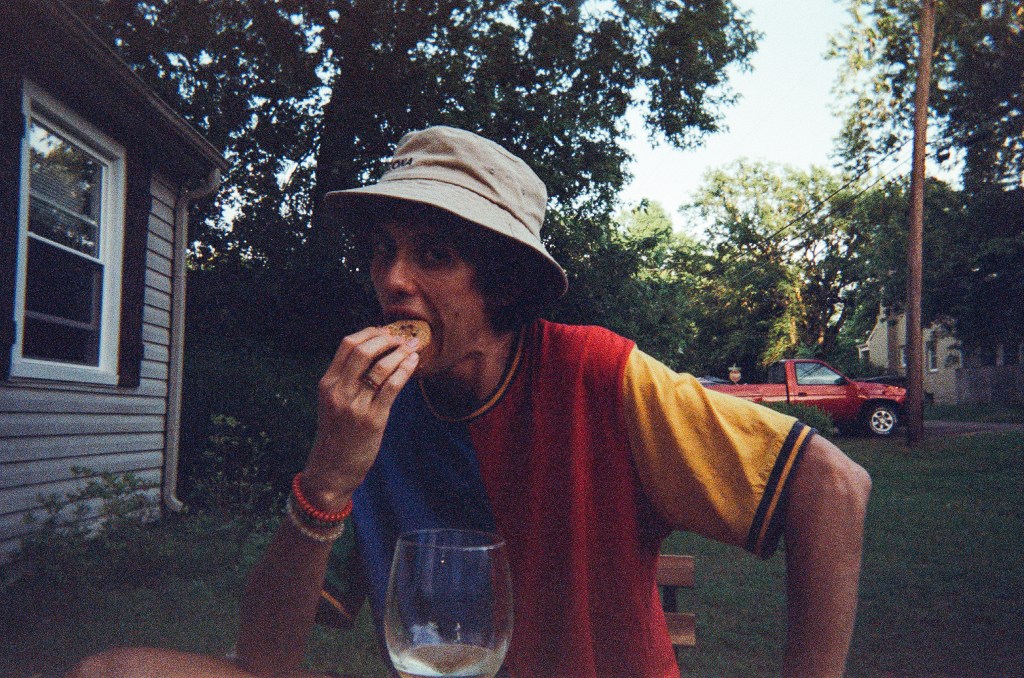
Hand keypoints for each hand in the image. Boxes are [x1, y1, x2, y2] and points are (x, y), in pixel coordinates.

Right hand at [301, 326, 419, 508]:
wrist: (332, 469)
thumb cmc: (337, 434)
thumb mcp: (333, 403)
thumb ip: (347, 380)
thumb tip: (375, 354)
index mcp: (328, 383)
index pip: (347, 345)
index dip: (370, 333)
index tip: (386, 331)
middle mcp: (339, 391)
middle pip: (363, 350)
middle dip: (387, 339)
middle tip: (403, 338)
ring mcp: (355, 406)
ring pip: (380, 367)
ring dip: (400, 353)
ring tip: (413, 348)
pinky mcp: (372, 420)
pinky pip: (392, 387)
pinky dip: (405, 370)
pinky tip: (414, 363)